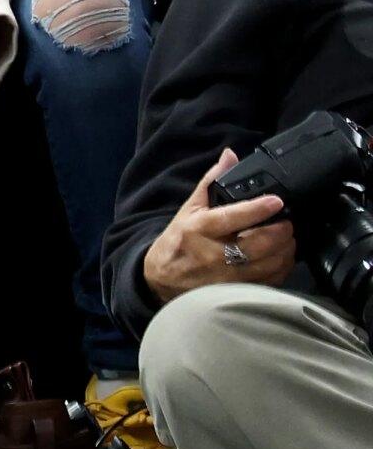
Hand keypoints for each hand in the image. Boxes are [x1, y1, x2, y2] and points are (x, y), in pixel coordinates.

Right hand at [143, 149, 297, 303]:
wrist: (162, 280)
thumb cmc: (178, 242)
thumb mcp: (189, 209)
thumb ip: (211, 182)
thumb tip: (230, 156)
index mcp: (200, 229)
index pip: (233, 218)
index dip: (258, 209)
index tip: (276, 200)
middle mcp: (214, 255)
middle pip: (260, 243)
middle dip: (281, 229)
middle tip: (286, 221)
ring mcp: (228, 278)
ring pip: (270, 263)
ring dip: (286, 248)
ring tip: (286, 238)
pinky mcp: (238, 292)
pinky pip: (271, 280)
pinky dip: (282, 266)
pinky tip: (280, 256)